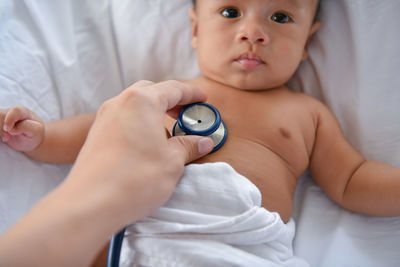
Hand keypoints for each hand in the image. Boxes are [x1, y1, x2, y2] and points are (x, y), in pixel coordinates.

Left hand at [0, 80, 213, 266]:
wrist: (90, 203)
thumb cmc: (135, 178)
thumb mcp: (172, 161)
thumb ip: (188, 146)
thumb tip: (203, 141)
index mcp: (142, 101)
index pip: (173, 89)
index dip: (191, 94)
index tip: (203, 100)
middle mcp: (120, 102)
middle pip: (151, 91)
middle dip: (171, 100)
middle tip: (185, 114)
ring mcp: (104, 117)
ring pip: (134, 105)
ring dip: (153, 112)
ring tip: (167, 133)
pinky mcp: (96, 134)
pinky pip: (122, 119)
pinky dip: (139, 123)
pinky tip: (146, 144)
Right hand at [0, 106, 44, 150]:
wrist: (30, 139)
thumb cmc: (35, 133)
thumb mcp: (36, 131)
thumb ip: (26, 127)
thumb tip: (12, 129)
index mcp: (23, 112)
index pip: (15, 110)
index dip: (9, 120)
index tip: (9, 130)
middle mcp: (11, 112)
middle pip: (0, 114)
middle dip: (1, 128)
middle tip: (7, 138)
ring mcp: (3, 117)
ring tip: (5, 139)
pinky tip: (2, 138)